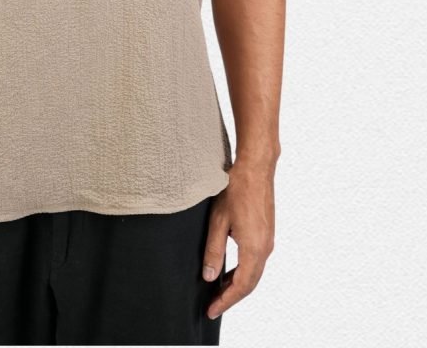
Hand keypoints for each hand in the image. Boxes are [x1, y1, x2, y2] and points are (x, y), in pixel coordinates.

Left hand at [201, 160, 276, 320]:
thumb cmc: (236, 189)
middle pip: (250, 283)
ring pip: (254, 272)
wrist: (255, 168)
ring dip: (238, 284)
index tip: (211, 310)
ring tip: (218, 290)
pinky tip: (230, 270)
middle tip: (213, 305)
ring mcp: (268, 240)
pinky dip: (244, 271)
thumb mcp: (218, 220)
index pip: (241, 286)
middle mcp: (265, 248)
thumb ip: (213, 251)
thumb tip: (210, 277)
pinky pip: (257, 260)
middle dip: (231, 296)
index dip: (226, 301)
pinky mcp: (267, 232)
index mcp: (254, 248)